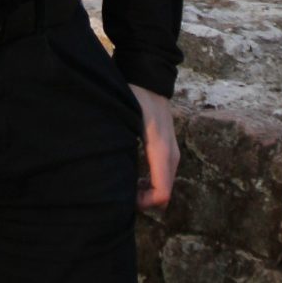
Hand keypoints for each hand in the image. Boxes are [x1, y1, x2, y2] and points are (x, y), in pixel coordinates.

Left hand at [128, 84, 178, 209]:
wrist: (149, 79)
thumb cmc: (135, 98)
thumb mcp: (125, 121)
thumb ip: (119, 144)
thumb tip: (109, 169)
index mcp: (161, 151)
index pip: (162, 193)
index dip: (144, 203)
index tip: (125, 197)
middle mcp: (171, 155)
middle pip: (164, 193)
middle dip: (144, 199)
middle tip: (122, 193)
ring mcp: (173, 152)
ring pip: (164, 184)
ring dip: (147, 190)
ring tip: (126, 184)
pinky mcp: (169, 148)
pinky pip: (164, 175)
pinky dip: (151, 181)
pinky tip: (134, 175)